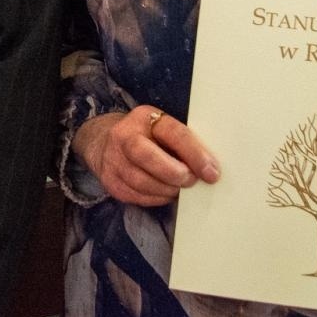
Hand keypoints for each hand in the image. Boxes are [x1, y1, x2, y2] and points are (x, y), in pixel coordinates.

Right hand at [73, 105, 220, 206]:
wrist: (104, 142)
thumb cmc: (145, 136)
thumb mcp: (162, 128)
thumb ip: (182, 142)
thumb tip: (209, 166)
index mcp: (144, 118)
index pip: (173, 133)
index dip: (195, 154)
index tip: (211, 172)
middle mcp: (124, 136)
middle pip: (148, 157)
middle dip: (175, 173)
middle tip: (191, 180)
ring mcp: (114, 160)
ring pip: (142, 182)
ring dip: (167, 189)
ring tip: (179, 187)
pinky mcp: (111, 182)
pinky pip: (137, 197)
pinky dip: (156, 198)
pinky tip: (165, 192)